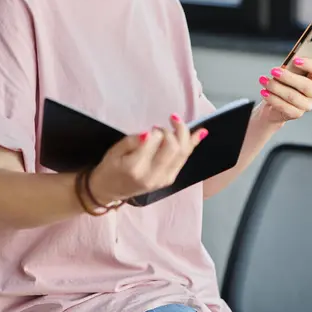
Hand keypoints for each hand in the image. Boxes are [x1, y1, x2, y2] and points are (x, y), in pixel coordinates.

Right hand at [89, 115, 208, 204]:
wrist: (110, 190)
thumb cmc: (110, 168)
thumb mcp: (114, 151)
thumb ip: (132, 140)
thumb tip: (149, 132)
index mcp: (136, 168)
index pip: (154, 142)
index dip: (155, 131)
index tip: (150, 128)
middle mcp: (152, 176)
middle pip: (173, 147)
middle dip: (170, 130)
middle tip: (159, 126)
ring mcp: (163, 179)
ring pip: (182, 153)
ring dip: (183, 134)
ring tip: (176, 121)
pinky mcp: (169, 180)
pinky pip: (184, 159)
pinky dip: (191, 144)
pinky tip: (201, 132)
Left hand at [258, 57, 311, 122]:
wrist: (275, 103)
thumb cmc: (284, 83)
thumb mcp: (288, 72)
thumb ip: (290, 68)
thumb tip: (286, 66)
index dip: (308, 65)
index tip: (295, 60)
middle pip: (306, 85)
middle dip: (288, 77)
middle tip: (273, 71)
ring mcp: (307, 105)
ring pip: (292, 96)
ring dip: (276, 87)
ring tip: (264, 81)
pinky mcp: (297, 114)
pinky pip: (285, 107)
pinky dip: (272, 98)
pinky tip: (264, 92)